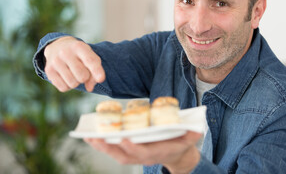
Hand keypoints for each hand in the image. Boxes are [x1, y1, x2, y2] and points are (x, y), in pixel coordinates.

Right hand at [44, 36, 105, 91]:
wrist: (58, 46)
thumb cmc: (79, 54)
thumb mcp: (90, 56)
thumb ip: (95, 71)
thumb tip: (89, 88)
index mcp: (79, 47)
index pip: (90, 61)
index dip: (97, 71)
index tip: (101, 79)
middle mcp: (65, 53)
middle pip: (82, 76)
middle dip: (85, 77)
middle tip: (82, 70)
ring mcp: (55, 61)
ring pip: (73, 84)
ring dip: (76, 82)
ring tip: (73, 73)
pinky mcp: (48, 71)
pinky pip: (63, 88)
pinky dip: (68, 86)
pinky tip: (66, 76)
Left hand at [84, 131, 201, 173]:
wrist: (176, 155)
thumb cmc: (181, 142)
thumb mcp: (190, 138)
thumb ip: (193, 134)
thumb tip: (197, 130)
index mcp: (157, 152)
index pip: (143, 152)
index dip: (133, 147)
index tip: (125, 139)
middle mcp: (143, 156)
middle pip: (124, 156)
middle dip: (109, 148)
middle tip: (96, 138)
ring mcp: (135, 155)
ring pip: (116, 154)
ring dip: (101, 147)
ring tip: (88, 136)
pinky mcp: (130, 151)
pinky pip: (113, 150)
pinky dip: (101, 144)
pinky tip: (90, 136)